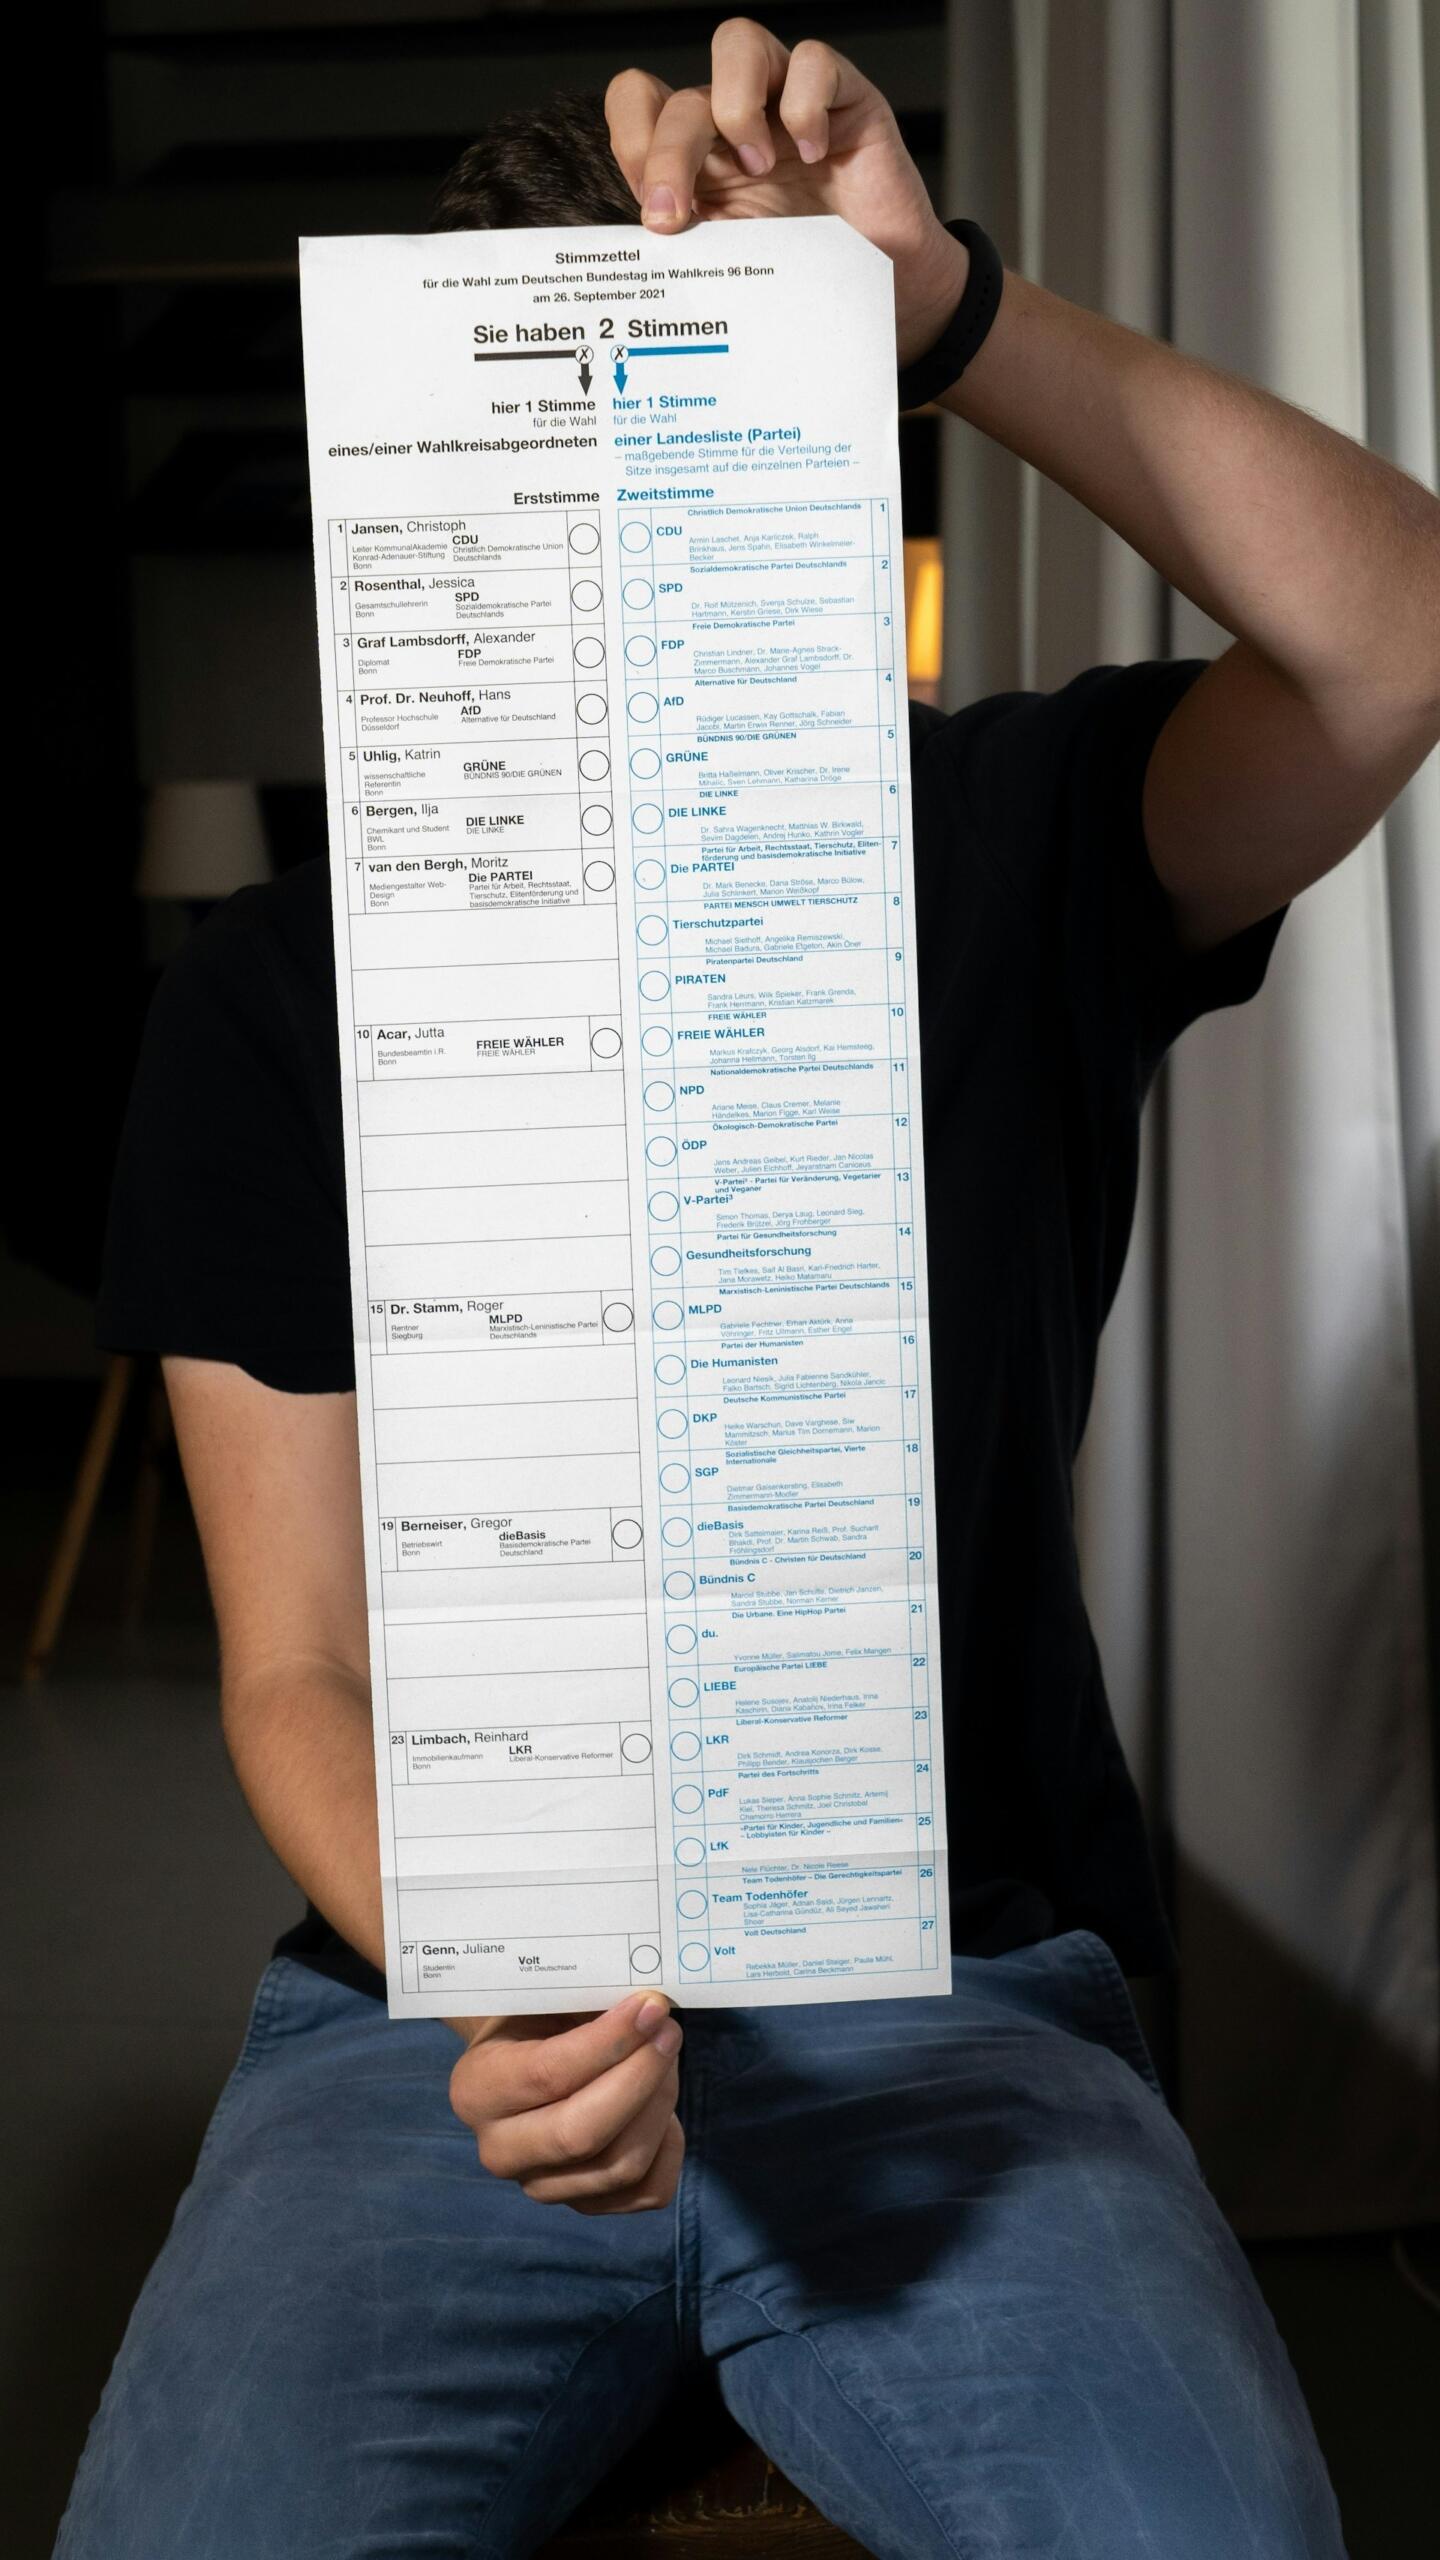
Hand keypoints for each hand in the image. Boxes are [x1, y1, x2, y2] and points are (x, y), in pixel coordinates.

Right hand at [447, 1992, 683, 2212]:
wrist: (521, 2056)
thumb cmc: (535, 2017)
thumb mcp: (543, 1998)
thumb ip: (584, 2000)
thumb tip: (649, 2006)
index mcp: (477, 2090)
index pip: (549, 2075)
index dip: (610, 2042)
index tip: (651, 2007)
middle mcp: (500, 2150)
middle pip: (582, 2134)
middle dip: (640, 2079)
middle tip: (668, 2032)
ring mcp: (542, 2187)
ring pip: (620, 2167)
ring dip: (660, 2105)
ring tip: (667, 2057)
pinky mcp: (585, 2205)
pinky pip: (647, 2191)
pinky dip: (669, 2146)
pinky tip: (662, 2105)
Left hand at [604, 16, 969, 365]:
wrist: (889, 292)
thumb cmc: (812, 274)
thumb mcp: (733, 267)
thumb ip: (689, 247)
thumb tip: (639, 250)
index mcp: (700, 155)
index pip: (638, 101)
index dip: (632, 142)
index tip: (655, 211)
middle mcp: (736, 119)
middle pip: (680, 95)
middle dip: (667, 155)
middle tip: (677, 213)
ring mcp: (787, 100)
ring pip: (738, 43)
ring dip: (734, 106)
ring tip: (759, 167)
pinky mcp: (844, 95)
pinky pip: (814, 61)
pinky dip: (808, 107)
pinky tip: (814, 154)